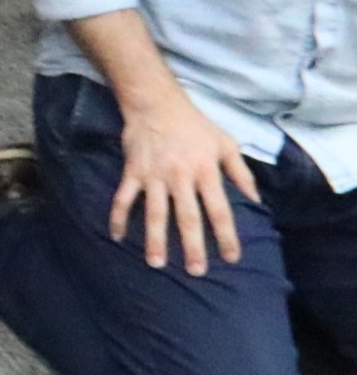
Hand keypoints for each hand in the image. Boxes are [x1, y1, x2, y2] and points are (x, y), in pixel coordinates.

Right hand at [113, 85, 262, 273]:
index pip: (220, 210)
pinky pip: (123, 198)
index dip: (227, 235)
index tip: (232, 258)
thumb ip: (241, 173)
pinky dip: (118, 217)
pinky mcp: (133, 171)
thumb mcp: (226, 143)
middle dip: (193, 246)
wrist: (155, 103)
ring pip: (155, 212)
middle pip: (188, 217)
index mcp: (206, 171)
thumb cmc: (194, 125)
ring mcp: (154, 175)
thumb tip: (256, 200)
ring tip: (157, 264)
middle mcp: (180, 176)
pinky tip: (117, 236)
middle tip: (196, 271)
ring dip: (156, 239)